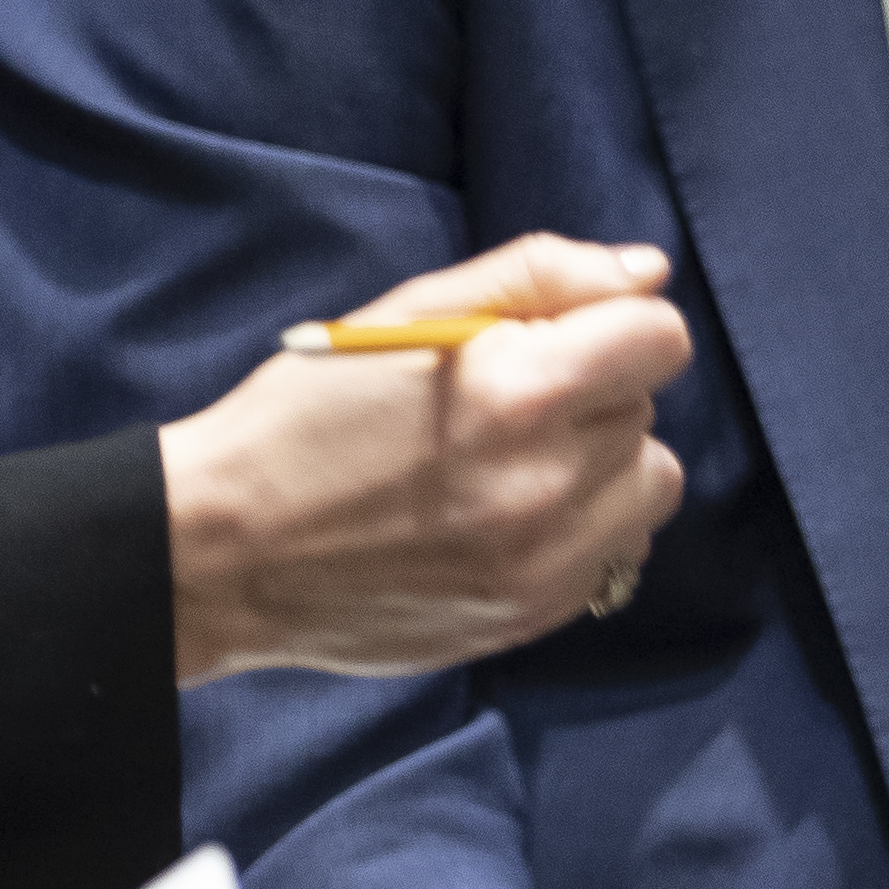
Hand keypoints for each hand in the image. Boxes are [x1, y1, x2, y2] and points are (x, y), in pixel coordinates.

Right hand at [157, 231, 691, 681]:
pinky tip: (507, 518)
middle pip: (646, 408)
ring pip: (648, 486)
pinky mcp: (533, 616)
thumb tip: (649, 272)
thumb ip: (539, 277)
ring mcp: (546, 562)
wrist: (230, 553)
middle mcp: (549, 482)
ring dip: (602, 466)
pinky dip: (582, 529)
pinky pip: (616, 554)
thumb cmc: (309, 414)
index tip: (560, 338)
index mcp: (518, 391)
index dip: (614, 324)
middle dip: (591, 391)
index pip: (659, 337)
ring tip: (515, 463)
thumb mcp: (411, 313)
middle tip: (503, 402)